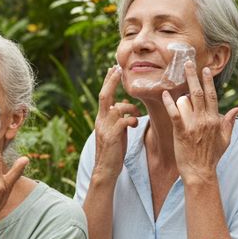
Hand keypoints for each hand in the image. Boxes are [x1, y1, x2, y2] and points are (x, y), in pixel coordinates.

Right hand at [91, 65, 139, 180]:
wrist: (105, 169)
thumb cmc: (113, 151)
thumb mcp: (115, 132)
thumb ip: (117, 119)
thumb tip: (123, 108)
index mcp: (101, 118)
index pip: (104, 96)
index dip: (108, 82)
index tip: (113, 69)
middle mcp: (100, 120)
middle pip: (105, 96)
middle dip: (111, 81)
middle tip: (117, 68)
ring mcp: (105, 128)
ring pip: (117, 107)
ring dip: (130, 108)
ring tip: (137, 115)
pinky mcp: (112, 136)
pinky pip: (123, 121)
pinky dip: (131, 119)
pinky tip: (135, 124)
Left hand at [162, 62, 237, 184]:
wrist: (200, 172)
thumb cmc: (211, 156)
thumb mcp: (225, 139)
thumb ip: (229, 123)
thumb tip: (237, 109)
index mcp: (215, 120)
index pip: (213, 96)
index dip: (209, 81)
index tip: (205, 69)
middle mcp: (206, 119)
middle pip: (199, 93)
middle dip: (193, 76)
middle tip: (186, 63)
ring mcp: (193, 125)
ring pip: (187, 101)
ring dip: (179, 92)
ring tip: (173, 83)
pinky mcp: (181, 132)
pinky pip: (175, 114)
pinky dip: (169, 103)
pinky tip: (164, 94)